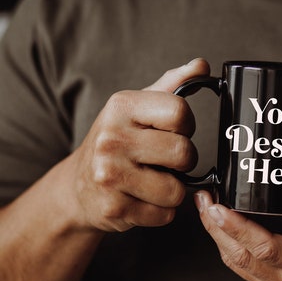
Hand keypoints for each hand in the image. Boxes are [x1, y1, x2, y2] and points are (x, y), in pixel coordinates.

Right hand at [67, 58, 209, 231]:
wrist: (79, 186)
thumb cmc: (119, 141)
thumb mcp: (139, 107)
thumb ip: (174, 85)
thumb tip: (202, 65)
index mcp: (121, 106)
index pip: (181, 112)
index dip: (187, 126)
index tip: (175, 131)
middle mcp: (111, 138)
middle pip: (184, 153)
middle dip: (184, 161)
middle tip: (165, 160)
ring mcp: (109, 175)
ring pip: (177, 190)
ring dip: (173, 190)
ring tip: (153, 180)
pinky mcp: (112, 208)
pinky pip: (164, 215)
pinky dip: (160, 212)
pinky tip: (142, 199)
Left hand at [195, 190, 281, 280]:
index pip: (266, 248)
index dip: (237, 227)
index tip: (216, 207)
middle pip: (244, 258)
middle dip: (217, 228)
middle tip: (202, 199)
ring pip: (241, 266)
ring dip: (219, 238)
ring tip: (206, 209)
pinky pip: (248, 271)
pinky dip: (231, 248)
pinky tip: (225, 229)